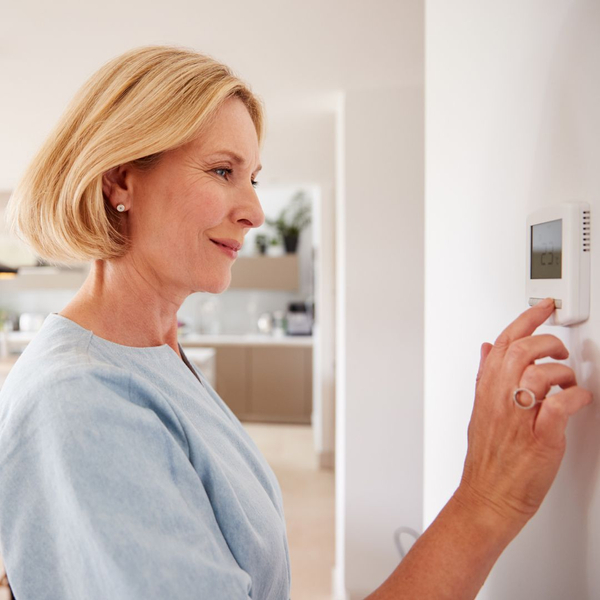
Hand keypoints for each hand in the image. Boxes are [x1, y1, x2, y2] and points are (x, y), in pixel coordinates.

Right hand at [456, 298, 591, 530]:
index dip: (525, 320)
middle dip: (548, 342)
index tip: (542, 308)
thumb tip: (488, 348)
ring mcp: (519, 419)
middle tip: (559, 350)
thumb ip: (485, 376)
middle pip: (522, 351)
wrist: (488, 496)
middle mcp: (501, 400)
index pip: (504, 343)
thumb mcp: (479, 409)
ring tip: (568, 382)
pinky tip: (577, 400)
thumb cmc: (487, 458)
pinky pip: (559, 407)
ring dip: (562, 373)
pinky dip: (574, 397)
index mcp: (487, 390)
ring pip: (540, 374)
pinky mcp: (540, 439)